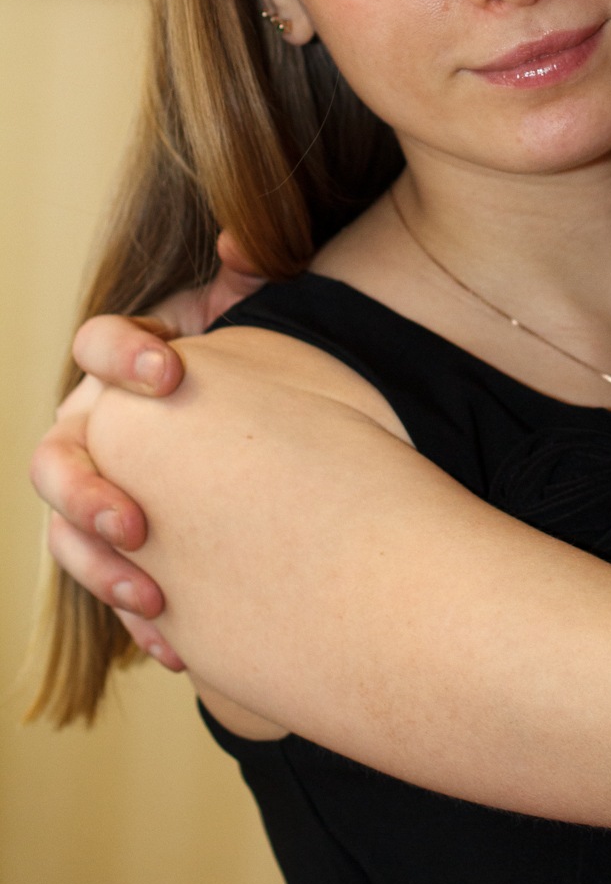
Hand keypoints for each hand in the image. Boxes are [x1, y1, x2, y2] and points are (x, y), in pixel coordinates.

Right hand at [30, 233, 262, 664]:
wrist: (280, 463)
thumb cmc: (263, 383)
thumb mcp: (263, 328)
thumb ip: (249, 281)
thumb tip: (238, 236)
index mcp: (122, 369)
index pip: (95, 346)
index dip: (121, 354)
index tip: (172, 371)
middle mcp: (96, 433)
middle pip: (58, 459)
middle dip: (88, 494)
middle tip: (140, 521)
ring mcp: (101, 499)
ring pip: (67, 540)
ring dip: (102, 573)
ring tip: (152, 599)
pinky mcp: (124, 557)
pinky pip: (111, 591)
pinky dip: (140, 621)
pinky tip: (176, 646)